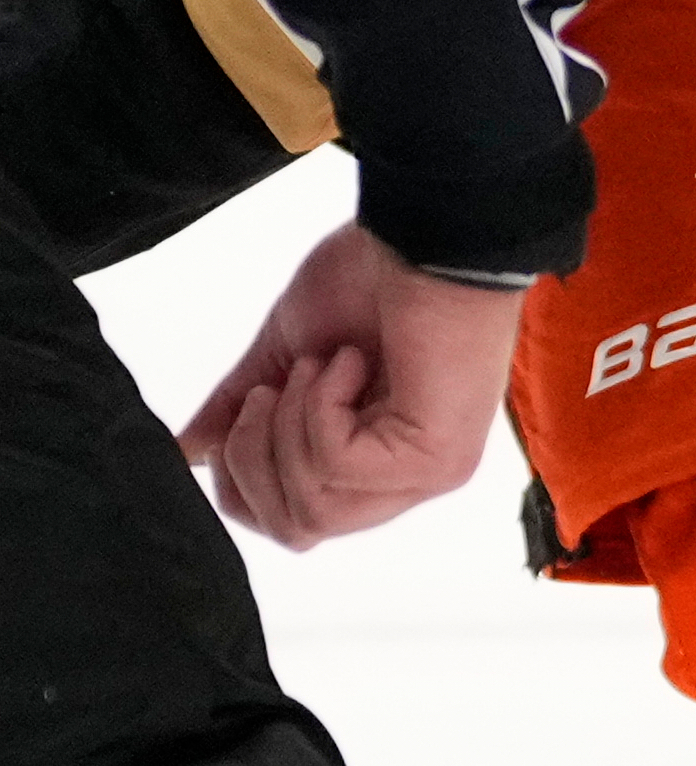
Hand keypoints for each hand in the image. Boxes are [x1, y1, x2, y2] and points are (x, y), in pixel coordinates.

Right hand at [177, 220, 524, 547]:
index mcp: (377, 461)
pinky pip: (337, 468)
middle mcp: (406, 480)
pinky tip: (347, 364)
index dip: (242, 484)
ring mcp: (427, 474)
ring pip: (313, 510)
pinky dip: (320, 410)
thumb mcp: (285, 352)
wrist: (428, 236)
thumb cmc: (374, 280)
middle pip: (297, 529)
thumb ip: (240, 408)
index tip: (241, 413)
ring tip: (314, 367)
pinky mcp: (438, 459)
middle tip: (269, 391)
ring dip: (288, 429)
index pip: (293, 523)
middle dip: (253, 459)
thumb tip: (188, 451)